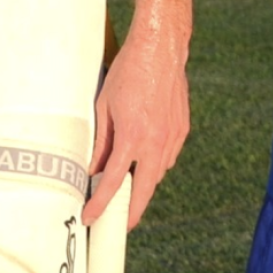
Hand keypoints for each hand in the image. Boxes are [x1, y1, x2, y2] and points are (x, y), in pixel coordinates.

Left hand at [85, 27, 190, 225]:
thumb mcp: (103, 107)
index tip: (90, 218)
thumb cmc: (127, 73)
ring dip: (144, 184)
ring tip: (129, 188)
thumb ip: (100, 142)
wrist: (161, 49)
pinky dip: (156, 163)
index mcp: (133, 137)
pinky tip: (145, 159)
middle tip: (122, 223)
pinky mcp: (182, 127)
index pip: (113, 182)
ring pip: (158, 173)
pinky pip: (168, 156)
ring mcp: (173, 135)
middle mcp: (156, 141)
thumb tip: (92, 169)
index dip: (101, 204)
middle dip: (132, 210)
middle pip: (144, 189)